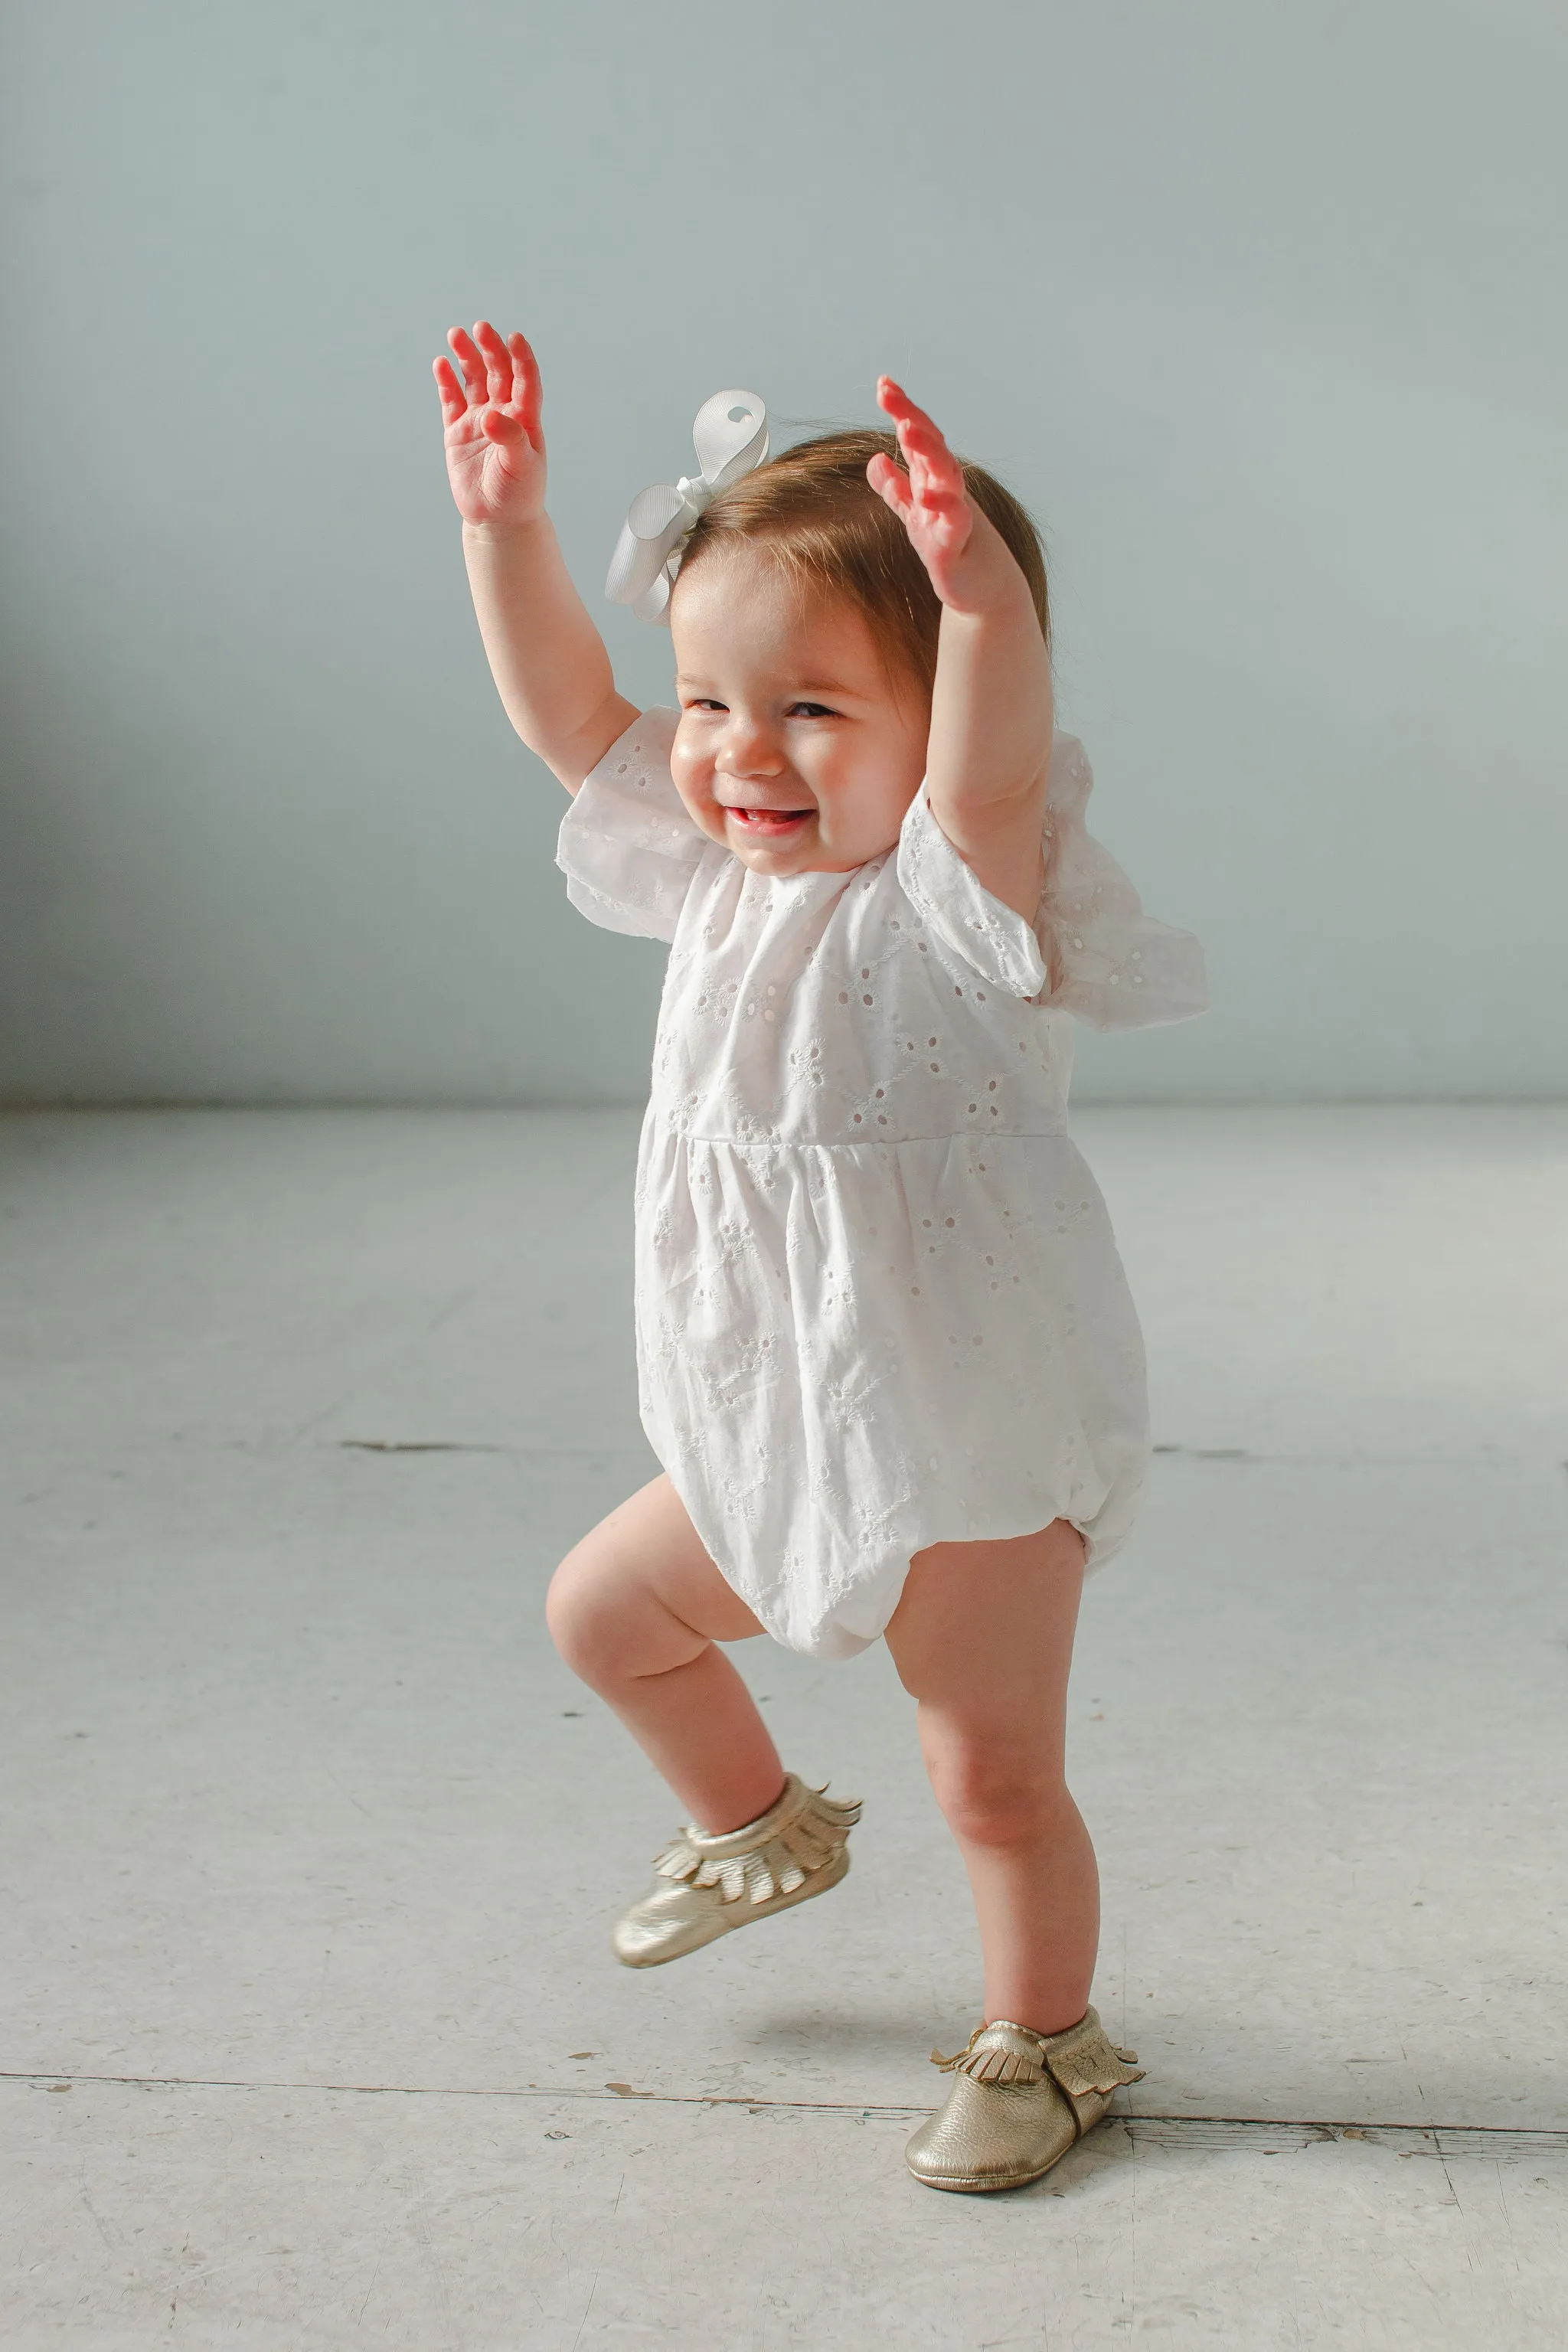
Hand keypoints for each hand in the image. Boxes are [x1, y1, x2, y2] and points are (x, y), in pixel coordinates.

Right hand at [433, 321, 545, 530]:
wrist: (497, 520)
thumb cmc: (519, 494)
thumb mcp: (521, 467)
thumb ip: (509, 438)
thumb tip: (489, 415)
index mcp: (525, 419)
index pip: (526, 380)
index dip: (521, 357)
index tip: (514, 338)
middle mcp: (503, 413)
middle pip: (498, 372)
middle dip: (490, 349)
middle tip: (480, 328)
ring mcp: (479, 420)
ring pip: (473, 380)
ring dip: (467, 357)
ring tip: (456, 335)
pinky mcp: (457, 432)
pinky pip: (451, 400)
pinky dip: (446, 382)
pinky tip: (441, 364)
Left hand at [867, 376, 974, 604]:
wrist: (982, 589)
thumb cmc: (952, 548)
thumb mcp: (915, 516)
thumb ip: (895, 489)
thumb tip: (874, 459)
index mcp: (933, 478)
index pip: (918, 436)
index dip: (902, 409)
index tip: (883, 383)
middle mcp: (947, 488)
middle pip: (931, 445)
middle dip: (912, 418)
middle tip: (890, 394)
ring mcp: (954, 513)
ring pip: (944, 474)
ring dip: (928, 450)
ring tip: (906, 429)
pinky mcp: (958, 542)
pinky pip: (954, 519)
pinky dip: (942, 505)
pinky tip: (925, 495)